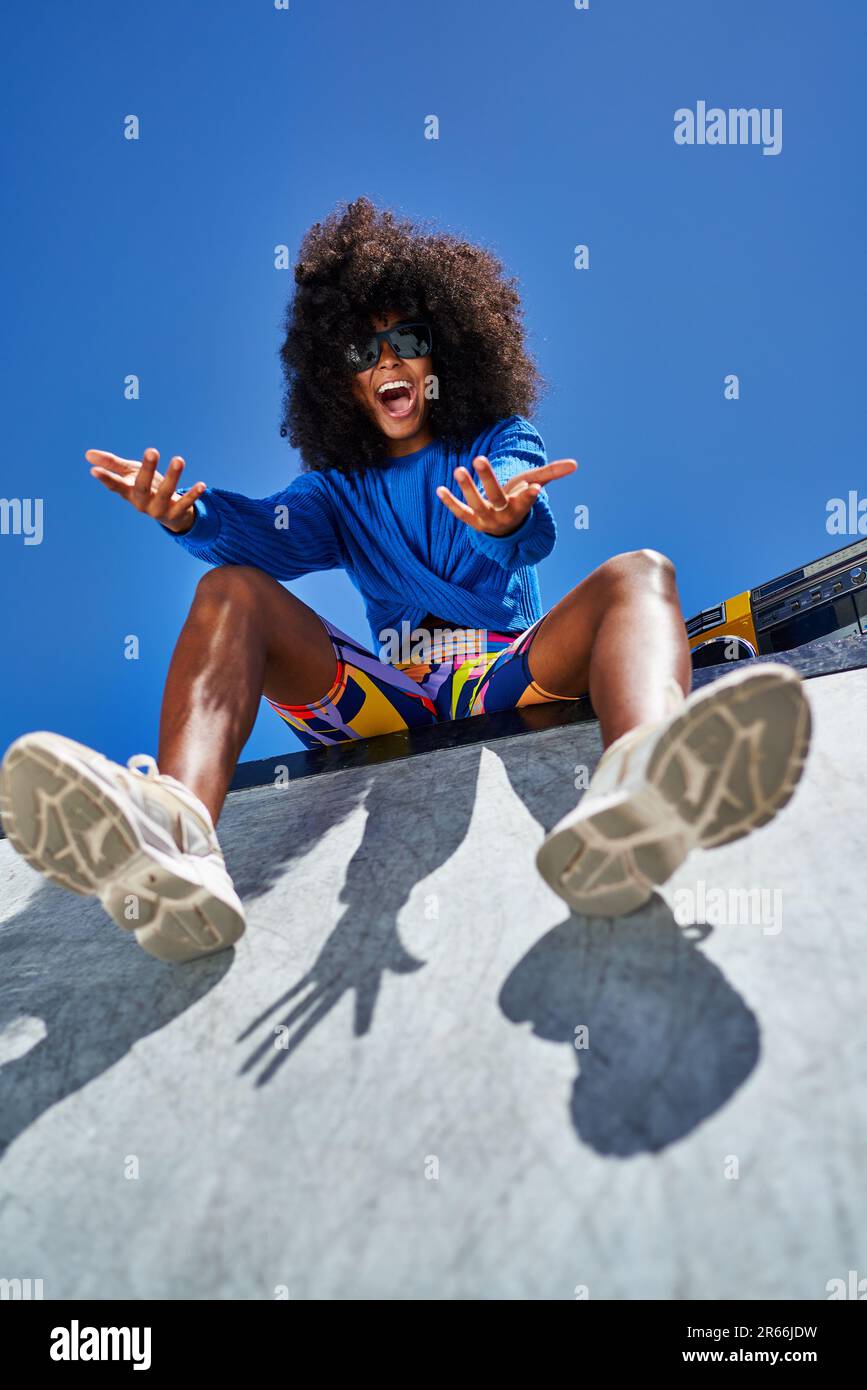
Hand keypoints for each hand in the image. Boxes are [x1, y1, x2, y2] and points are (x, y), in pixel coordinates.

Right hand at [85, 447, 205, 533]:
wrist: (168, 512)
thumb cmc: (146, 487)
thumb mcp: (130, 474)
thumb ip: (112, 464)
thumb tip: (88, 455)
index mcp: (128, 492)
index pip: (115, 485)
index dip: (105, 478)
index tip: (94, 470)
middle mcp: (142, 503)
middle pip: (142, 487)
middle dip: (147, 469)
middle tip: (152, 450)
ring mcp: (159, 509)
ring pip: (166, 493)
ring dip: (174, 476)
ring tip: (179, 459)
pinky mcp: (176, 513)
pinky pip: (185, 504)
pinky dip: (193, 495)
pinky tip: (202, 484)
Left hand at [436, 455, 576, 536]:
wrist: (505, 529)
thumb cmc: (519, 500)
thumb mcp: (534, 485)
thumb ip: (552, 473)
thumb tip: (575, 464)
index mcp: (521, 506)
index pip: (526, 500)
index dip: (529, 495)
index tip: (534, 487)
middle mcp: (503, 515)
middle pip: (496, 496)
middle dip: (488, 479)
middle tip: (479, 458)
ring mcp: (486, 519)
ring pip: (475, 504)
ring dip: (467, 488)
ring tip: (458, 469)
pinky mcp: (471, 521)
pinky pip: (459, 512)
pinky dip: (450, 502)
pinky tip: (439, 489)